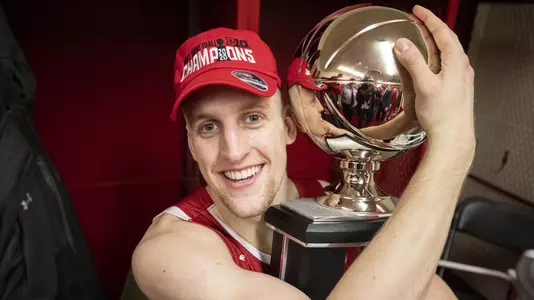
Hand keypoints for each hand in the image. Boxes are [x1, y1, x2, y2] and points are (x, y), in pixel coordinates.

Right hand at [394, 5, 474, 146]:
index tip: (417, 11)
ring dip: (433, 42)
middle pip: (447, 40)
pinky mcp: (456, 88)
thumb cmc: (441, 114)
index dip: (429, 19)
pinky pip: (446, 64)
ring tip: (421, 36)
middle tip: (417, 19)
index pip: (443, 32)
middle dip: (431, 27)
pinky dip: (435, 56)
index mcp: (456, 62)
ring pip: (447, 52)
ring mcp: (460, 78)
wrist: (453, 137)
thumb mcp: (424, 85)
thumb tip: (402, 43)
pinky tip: (428, 62)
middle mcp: (461, 67)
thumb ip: (413, 62)